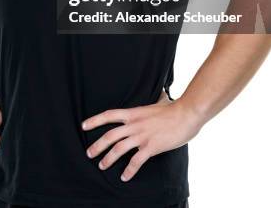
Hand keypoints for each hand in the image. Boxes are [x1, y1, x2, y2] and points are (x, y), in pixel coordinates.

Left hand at [81, 91, 202, 181]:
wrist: (186, 114)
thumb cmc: (174, 108)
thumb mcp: (160, 101)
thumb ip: (155, 99)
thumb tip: (160, 93)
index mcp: (134, 113)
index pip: (109, 115)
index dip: (95, 120)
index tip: (84, 125)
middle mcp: (134, 124)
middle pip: (110, 135)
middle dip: (97, 145)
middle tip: (89, 153)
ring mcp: (142, 136)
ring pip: (119, 149)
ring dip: (108, 159)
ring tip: (102, 166)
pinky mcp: (151, 147)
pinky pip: (136, 161)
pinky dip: (129, 171)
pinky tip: (125, 177)